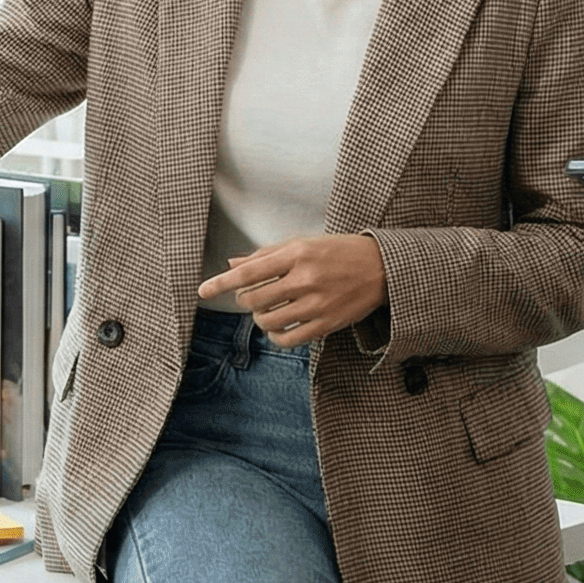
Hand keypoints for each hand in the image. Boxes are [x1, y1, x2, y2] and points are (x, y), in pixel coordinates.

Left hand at [198, 235, 387, 348]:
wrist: (381, 268)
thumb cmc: (338, 252)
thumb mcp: (303, 244)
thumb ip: (266, 255)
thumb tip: (232, 264)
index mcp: (297, 254)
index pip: (249, 272)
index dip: (221, 283)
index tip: (203, 290)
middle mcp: (305, 278)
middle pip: (254, 300)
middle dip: (245, 301)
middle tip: (251, 297)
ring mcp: (316, 303)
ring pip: (268, 320)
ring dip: (260, 318)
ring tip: (267, 311)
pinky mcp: (326, 324)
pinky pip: (288, 338)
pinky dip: (276, 335)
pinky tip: (279, 326)